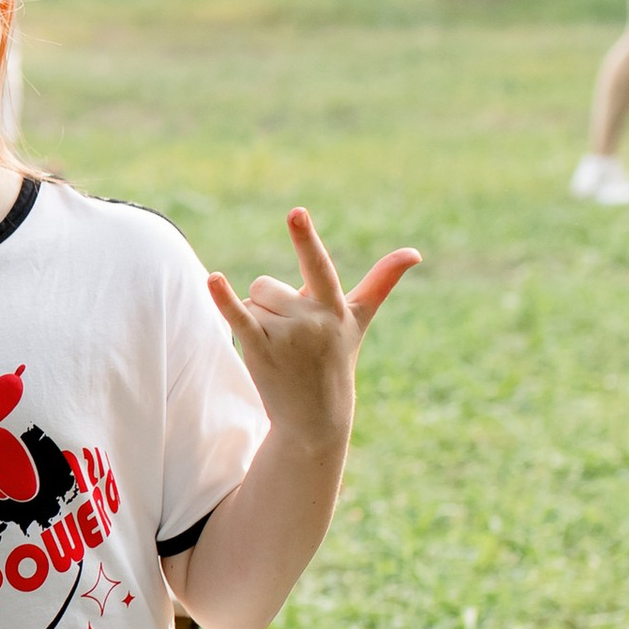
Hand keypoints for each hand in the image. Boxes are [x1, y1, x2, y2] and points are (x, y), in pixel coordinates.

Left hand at [207, 210, 415, 456]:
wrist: (316, 416)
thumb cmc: (336, 358)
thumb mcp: (358, 320)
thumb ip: (381, 282)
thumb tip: (415, 252)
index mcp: (334, 307)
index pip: (318, 266)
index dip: (305, 239)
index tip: (296, 212)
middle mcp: (313, 319)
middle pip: (267, 285)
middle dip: (269, 304)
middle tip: (289, 337)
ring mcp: (287, 336)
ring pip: (251, 301)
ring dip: (256, 320)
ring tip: (277, 348)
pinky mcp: (261, 350)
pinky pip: (238, 316)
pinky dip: (223, 298)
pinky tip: (213, 279)